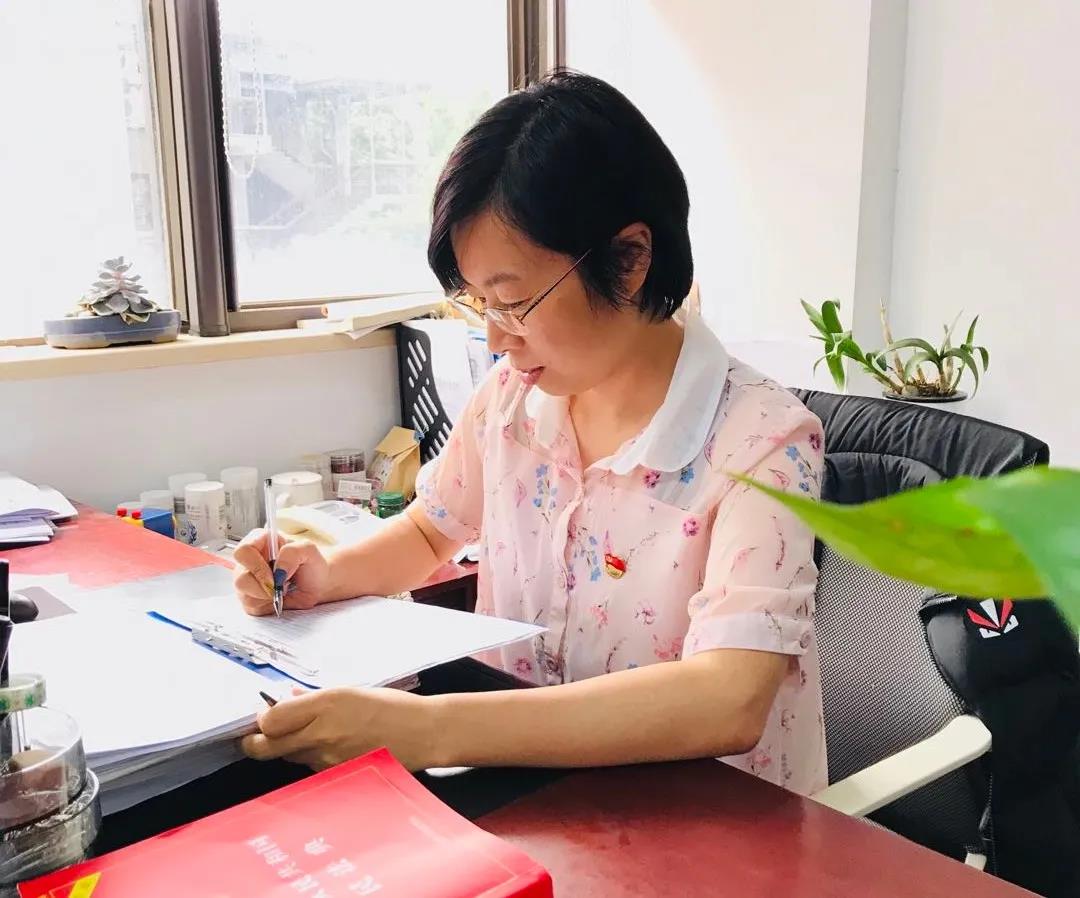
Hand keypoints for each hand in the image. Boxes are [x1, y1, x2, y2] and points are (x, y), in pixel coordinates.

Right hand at [232, 529, 328, 615]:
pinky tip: (278, 598)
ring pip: (243, 594)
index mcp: (259, 542)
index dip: (256, 567)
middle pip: (240, 578)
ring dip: (267, 596)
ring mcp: (247, 579)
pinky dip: (267, 605)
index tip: (274, 577)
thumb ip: (292, 553)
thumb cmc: (312, 563)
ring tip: (283, 590)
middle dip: (263, 587)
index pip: (243, 552)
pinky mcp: (250, 597)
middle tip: (282, 588)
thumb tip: (277, 571)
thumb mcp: (308, 550)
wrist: (318, 584)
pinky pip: (250, 606)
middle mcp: (249, 560)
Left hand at [241, 687, 441, 771]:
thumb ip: (314, 698)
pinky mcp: (336, 775)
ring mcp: (328, 759)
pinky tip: (330, 748)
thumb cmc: (391, 706)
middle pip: (266, 747)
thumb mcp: (350, 691)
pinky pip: (310, 768)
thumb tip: (287, 699)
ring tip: (307, 736)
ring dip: (288, 749)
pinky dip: (311, 759)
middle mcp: (322, 733)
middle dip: (254, 743)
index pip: (270, 720)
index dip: (262, 719)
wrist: (422, 733)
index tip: (265, 714)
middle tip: (254, 737)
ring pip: (288, 758)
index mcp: (325, 704)